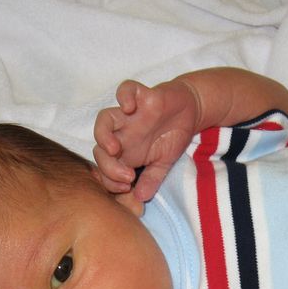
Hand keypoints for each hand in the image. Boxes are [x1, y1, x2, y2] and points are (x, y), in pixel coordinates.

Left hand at [93, 78, 199, 200]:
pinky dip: (124, 96)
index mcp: (124, 152)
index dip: (109, 180)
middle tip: (126, 176)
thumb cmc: (171, 137)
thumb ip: (151, 180)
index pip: (105, 167)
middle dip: (108, 165)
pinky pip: (125, 90)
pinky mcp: (140, 95)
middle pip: (100, 147)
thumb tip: (141, 198)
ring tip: (114, 148)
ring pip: (104, 119)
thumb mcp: (163, 164)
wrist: (188, 111)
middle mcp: (122, 133)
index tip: (126, 188)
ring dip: (104, 135)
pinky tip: (129, 107)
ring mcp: (129, 115)